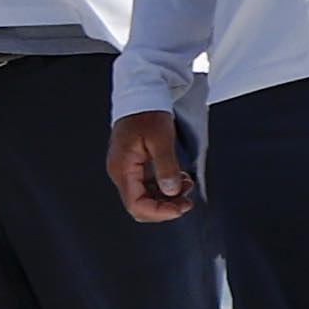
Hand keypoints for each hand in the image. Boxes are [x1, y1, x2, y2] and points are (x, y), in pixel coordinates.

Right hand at [108, 110, 199, 224]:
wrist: (141, 96)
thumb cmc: (146, 113)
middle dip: (166, 206)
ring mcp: (127, 170)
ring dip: (168, 197)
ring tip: (186, 185)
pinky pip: (148, 186)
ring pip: (146, 197)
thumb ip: (166, 168)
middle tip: (187, 200)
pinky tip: (178, 178)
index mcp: (122, 167)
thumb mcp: (160, 139)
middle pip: (141, 205)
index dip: (159, 212)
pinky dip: (165, 187)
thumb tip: (171, 192)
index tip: (179, 208)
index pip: (136, 205)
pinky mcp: (134, 166)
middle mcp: (121, 172)